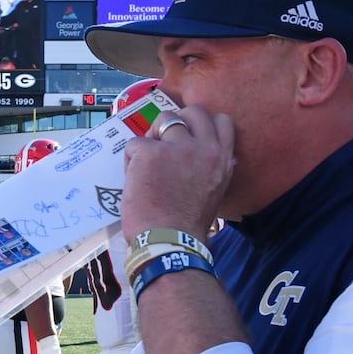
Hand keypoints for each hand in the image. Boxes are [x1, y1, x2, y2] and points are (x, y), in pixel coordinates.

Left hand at [121, 106, 235, 242]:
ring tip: (147, 163)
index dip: (201, 124)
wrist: (170, 242)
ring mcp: (177, 148)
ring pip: (163, 120)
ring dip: (152, 137)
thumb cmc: (188, 225)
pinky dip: (130, 160)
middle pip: (193, 111)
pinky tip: (134, 180)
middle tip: (164, 141)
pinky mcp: (150, 153)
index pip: (221, 121)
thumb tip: (206, 154)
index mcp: (222, 159)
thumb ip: (210, 168)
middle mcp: (204, 148)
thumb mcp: (214, 191)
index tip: (189, 136)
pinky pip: (135, 144)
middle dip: (176, 121)